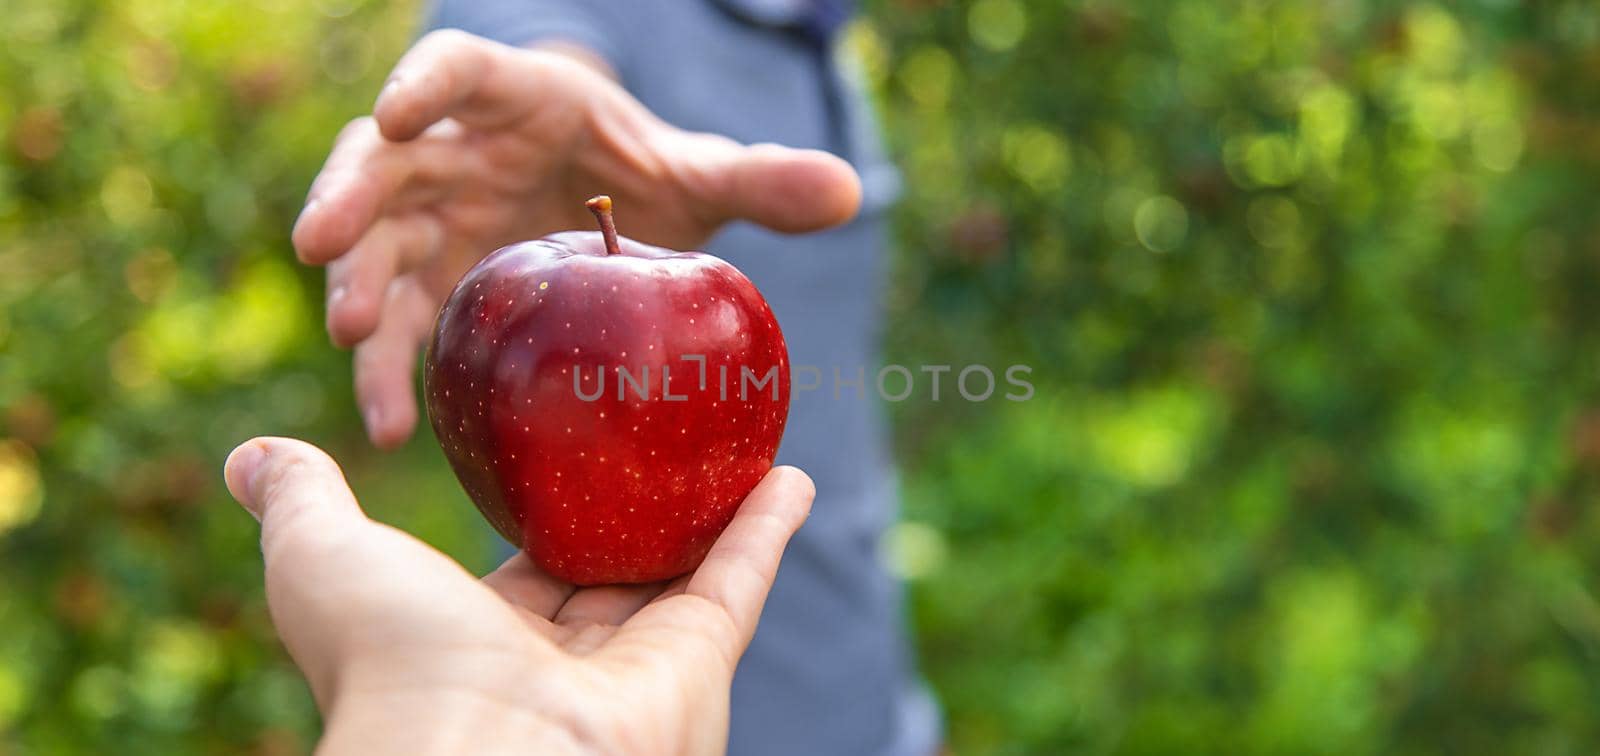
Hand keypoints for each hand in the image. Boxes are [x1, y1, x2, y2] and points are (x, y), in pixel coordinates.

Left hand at [223, 436, 814, 754]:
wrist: (477, 755)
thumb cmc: (390, 664)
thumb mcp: (323, 559)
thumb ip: (301, 502)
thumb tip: (248, 455)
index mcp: (481, 643)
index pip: (523, 573)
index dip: (544, 519)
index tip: (562, 463)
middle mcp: (564, 661)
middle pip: (613, 574)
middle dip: (636, 519)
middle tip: (662, 445)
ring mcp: (638, 662)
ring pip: (686, 573)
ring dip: (716, 514)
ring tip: (735, 447)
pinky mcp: (699, 658)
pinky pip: (738, 578)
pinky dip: (766, 526)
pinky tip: (787, 471)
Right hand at [293, 30, 861, 447]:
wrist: (610, 207)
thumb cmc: (643, 172)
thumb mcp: (697, 173)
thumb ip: (760, 179)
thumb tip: (852, 188)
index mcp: (516, 99)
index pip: (458, 71)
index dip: (423, 85)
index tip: (399, 113)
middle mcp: (457, 150)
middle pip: (385, 158)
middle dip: (352, 197)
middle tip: (323, 246)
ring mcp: (435, 216)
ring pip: (375, 241)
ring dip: (357, 283)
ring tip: (354, 338)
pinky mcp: (434, 280)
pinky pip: (403, 323)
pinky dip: (393, 368)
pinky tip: (395, 423)